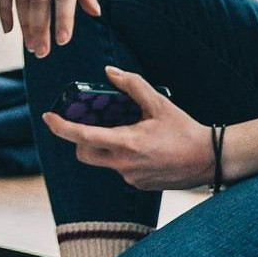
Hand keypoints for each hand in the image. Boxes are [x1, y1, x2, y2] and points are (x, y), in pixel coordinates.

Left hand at [41, 67, 212, 190]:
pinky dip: (121, 155)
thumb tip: (109, 72)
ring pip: (102, 161)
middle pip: (84, 153)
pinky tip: (143, 147)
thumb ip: (132, 86)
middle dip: (80, 139)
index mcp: (126, 143)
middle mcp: (123, 164)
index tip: (47, 117)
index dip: (61, 127)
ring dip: (104, 146)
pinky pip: (119, 168)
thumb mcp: (160, 103)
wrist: (210, 160)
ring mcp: (129, 177)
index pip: (82, 137)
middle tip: (90, 123)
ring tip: (126, 131)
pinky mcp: (137, 184)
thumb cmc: (185, 131)